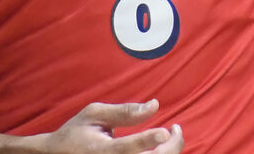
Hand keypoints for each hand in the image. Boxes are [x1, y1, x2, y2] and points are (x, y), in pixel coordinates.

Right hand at [32, 100, 183, 153]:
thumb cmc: (77, 132)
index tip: (165, 131)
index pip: (126, 148)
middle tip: (176, 129)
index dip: (147, 140)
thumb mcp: (94, 114)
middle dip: (170, 147)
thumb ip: (124, 111)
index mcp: (101, 150)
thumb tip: (154, 105)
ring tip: (171, 137)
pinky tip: (161, 148)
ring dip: (169, 153)